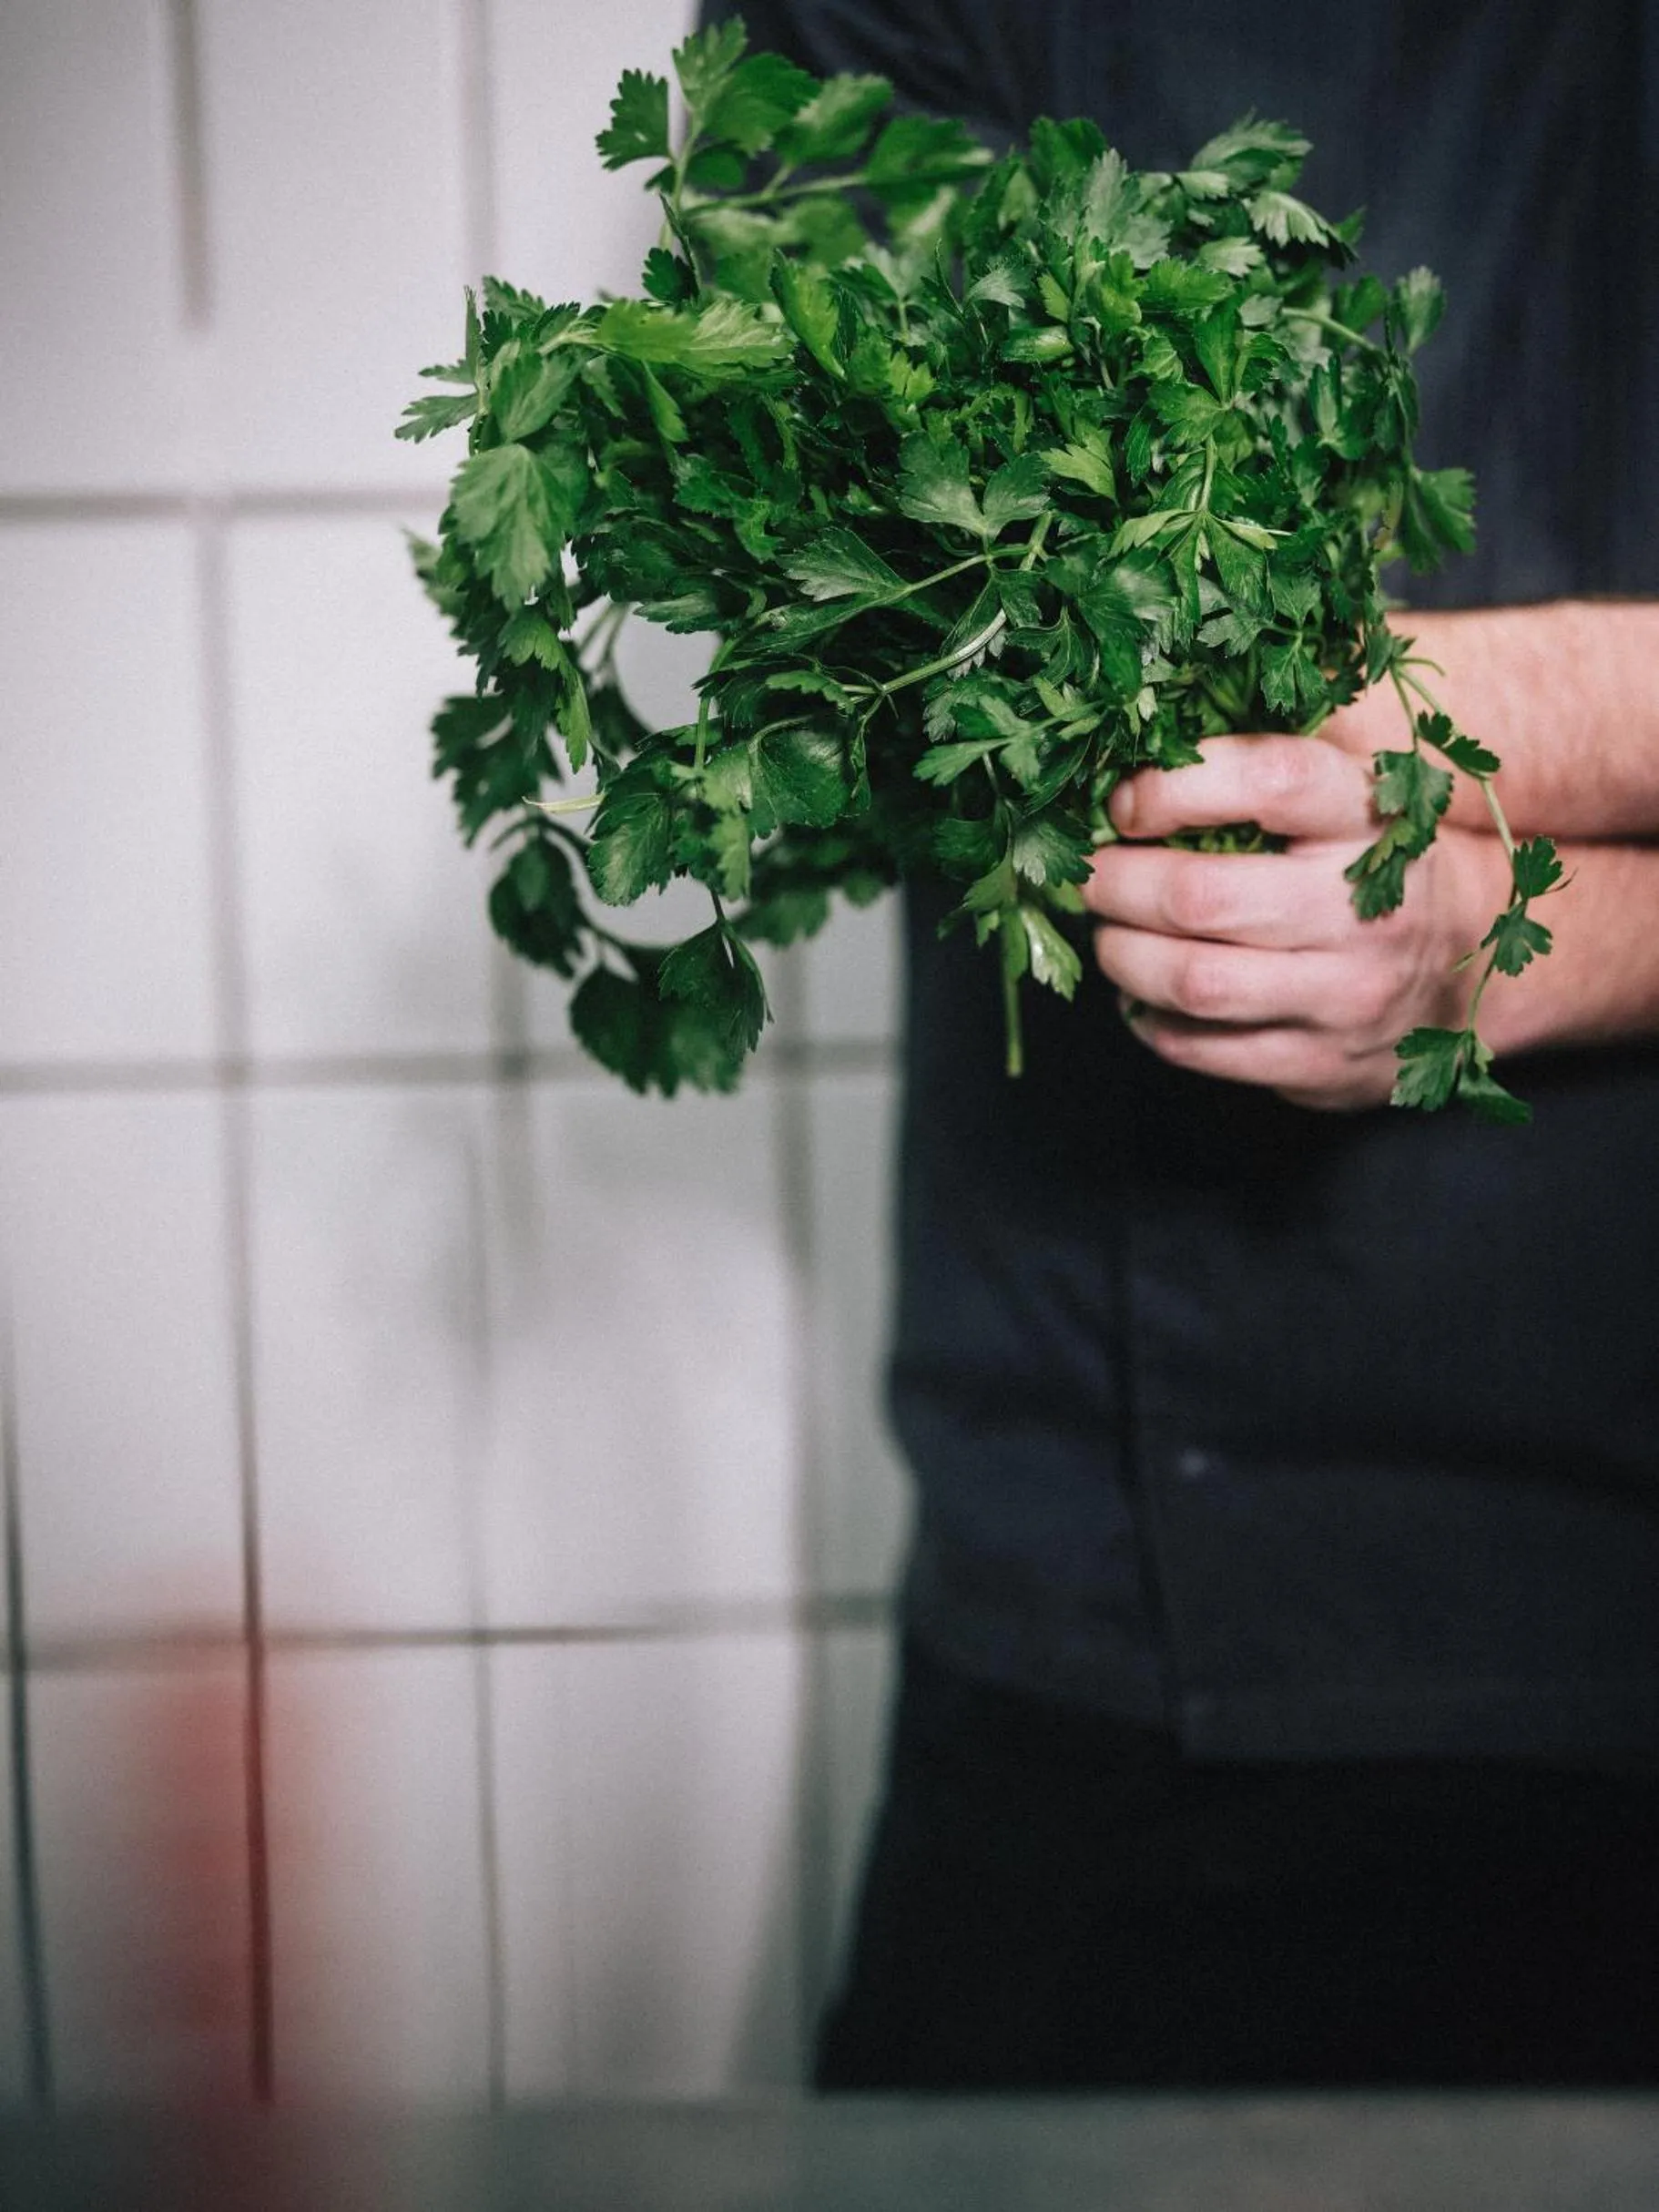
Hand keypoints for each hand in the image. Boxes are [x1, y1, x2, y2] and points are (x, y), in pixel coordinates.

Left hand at [1082, 732, 1511, 1110]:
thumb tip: (1138, 738)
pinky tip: (1144, 994)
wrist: (1460, 967)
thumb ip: (1261, 763)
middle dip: (1116, 884)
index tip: (1123, 802)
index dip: (1174, 787)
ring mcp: (1347, 997)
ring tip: (1108, 933)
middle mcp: (1368, 910)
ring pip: (1193, 983)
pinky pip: (1202, 1049)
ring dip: (1122, 956)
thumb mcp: (1345, 793)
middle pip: (1200, 897)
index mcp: (1374, 817)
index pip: (1270, 781)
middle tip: (1089, 874)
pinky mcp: (1322, 1065)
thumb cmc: (1366, 859)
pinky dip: (1150, 1020)